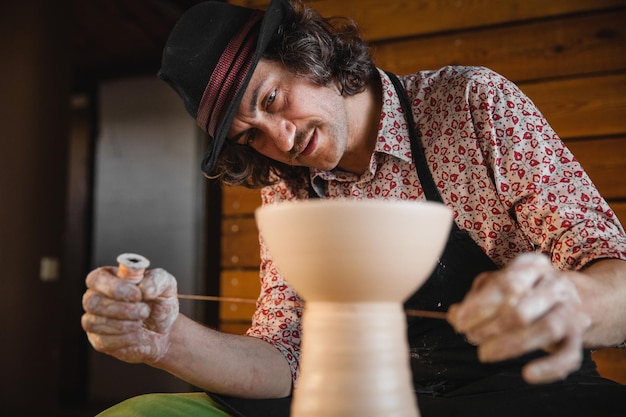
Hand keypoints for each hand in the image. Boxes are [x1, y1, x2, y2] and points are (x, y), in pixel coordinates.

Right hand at [81, 266, 178, 363]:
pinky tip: (138, 334)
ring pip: (94, 322)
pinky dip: (125, 338)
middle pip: (91, 302)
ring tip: (142, 321)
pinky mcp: (99, 341)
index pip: (96, 278)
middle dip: (122, 308)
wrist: (165, 331)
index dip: (114, 287)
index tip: (137, 294)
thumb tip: (144, 288)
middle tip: (145, 311)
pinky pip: (103, 341)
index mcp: (109, 278)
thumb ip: (157, 279)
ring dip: (123, 324)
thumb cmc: (160, 304)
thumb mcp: (166, 285)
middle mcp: (96, 298)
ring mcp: (94, 320)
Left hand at [447, 253, 590, 382]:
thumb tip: (454, 314)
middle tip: (471, 337)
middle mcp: (555, 286)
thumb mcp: (500, 284)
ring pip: (546, 329)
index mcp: (533, 266)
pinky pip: (567, 356)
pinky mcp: (577, 339)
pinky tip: (527, 374)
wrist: (574, 298)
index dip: (479, 306)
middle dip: (491, 327)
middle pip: (523, 308)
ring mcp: (570, 312)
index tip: (460, 321)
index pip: (506, 284)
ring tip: (485, 353)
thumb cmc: (526, 291)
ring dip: (511, 345)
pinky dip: (548, 368)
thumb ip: (476, 297)